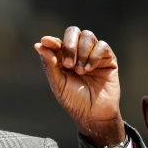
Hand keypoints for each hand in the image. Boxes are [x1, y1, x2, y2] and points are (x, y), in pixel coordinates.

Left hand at [34, 27, 125, 147]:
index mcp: (64, 58)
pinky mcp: (108, 59)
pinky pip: (102, 46)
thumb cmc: (74, 101)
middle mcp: (78, 53)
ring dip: (82, 52)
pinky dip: (94, 56)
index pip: (58, 42)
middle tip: (68, 65)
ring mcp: (93, 55)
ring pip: (88, 36)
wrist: (93, 115)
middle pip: (73, 32)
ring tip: (80, 71)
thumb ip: (50, 64)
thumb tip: (39, 44)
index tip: (46, 42)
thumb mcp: (58, 83)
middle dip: (69, 45)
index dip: (52, 41)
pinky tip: (89, 70)